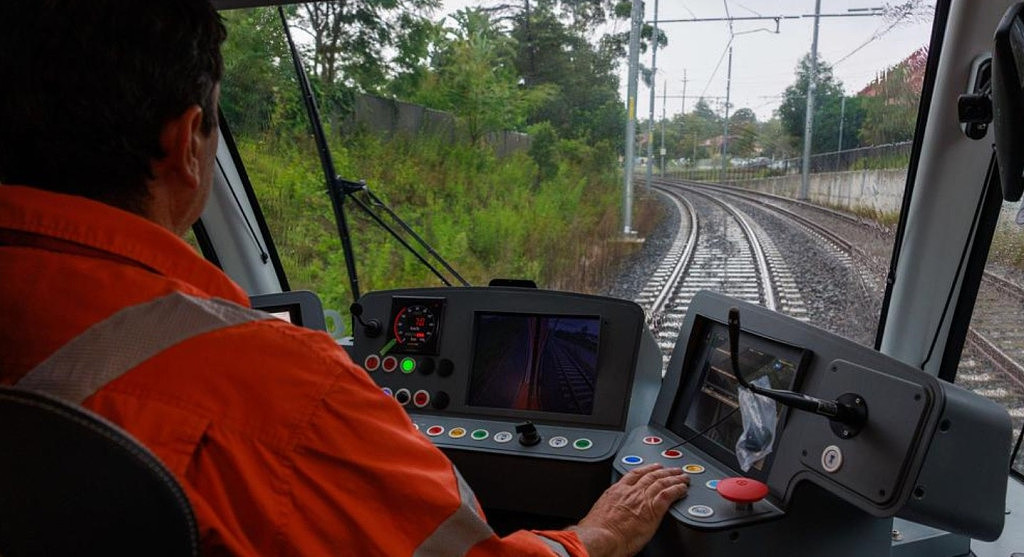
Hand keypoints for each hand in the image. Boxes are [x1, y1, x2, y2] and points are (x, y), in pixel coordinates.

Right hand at [571, 464, 689, 556]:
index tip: (652, 468)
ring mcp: (642, 499)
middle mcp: (631, 492)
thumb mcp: (600, 514)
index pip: (634, 474)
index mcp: (616, 491)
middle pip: (651, 475)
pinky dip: (677, 490)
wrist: (602, 537)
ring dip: (674, 478)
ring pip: (662, 482)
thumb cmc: (597, 531)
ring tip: (682, 477)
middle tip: (672, 470)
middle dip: (664, 471)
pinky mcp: (653, 509)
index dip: (646, 469)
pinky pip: (669, 495)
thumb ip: (609, 509)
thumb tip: (610, 515)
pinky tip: (683, 489)